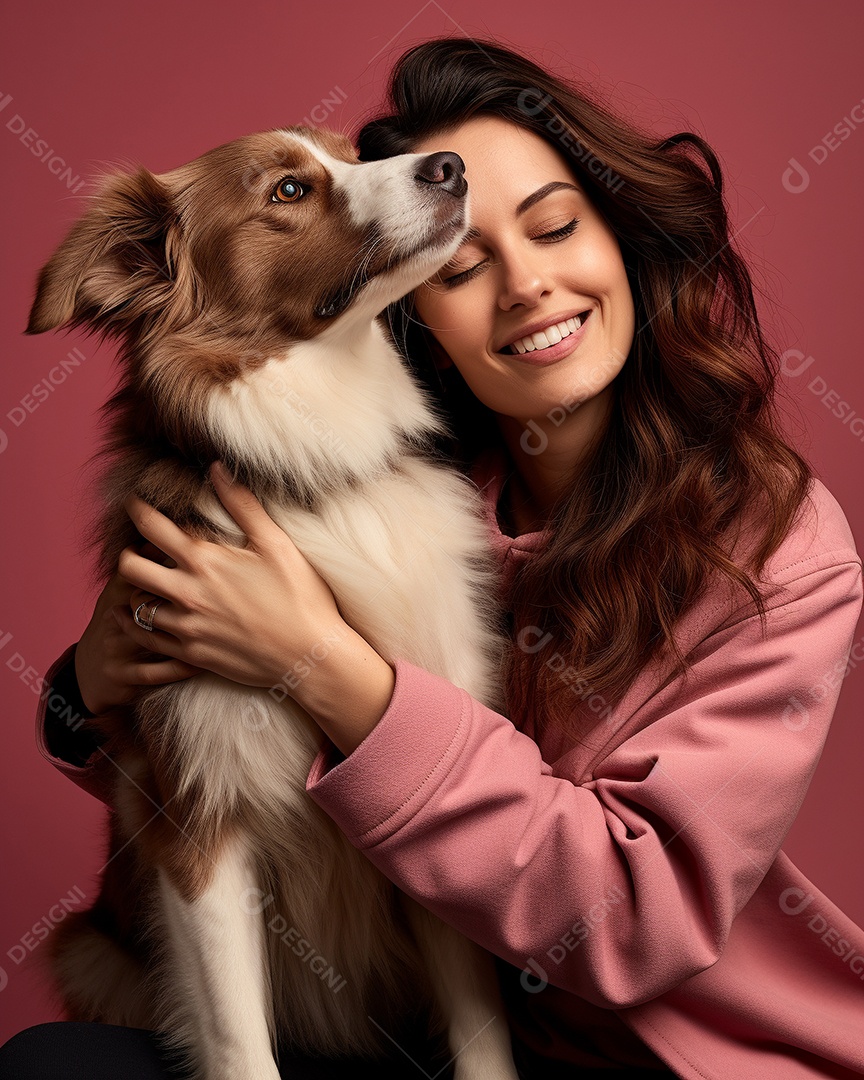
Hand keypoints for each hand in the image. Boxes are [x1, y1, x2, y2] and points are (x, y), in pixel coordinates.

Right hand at [75, 547, 202, 714]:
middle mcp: (113, 617)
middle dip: (180, 598)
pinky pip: (156, 672)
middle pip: (146, 599)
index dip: (171, 561)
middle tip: (215, 596)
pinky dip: (181, 667)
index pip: (142, 567)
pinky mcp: (122, 676)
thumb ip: (146, 565)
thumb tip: (171, 532)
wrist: (90, 671)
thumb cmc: (118, 621)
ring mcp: (116, 648)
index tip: (203, 558)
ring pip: (151, 637)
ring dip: (186, 634)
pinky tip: (204, 662)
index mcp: (117, 591)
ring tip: (220, 627)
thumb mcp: (121, 592)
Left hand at [117, 462, 351, 691]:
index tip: (135, 502)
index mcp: (205, 560)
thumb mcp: (276, 544)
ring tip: (149, 584)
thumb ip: (243, 505)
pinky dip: (137, 626)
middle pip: (130, 567)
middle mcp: (187, 593)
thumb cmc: (300, 597)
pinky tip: (142, 619)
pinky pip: (147, 639)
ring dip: (138, 591)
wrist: (309, 656)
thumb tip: (217, 469)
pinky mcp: (191, 654)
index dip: (137, 509)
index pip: (151, 527)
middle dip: (130, 553)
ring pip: (135, 605)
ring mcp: (186, 626)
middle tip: (142, 550)